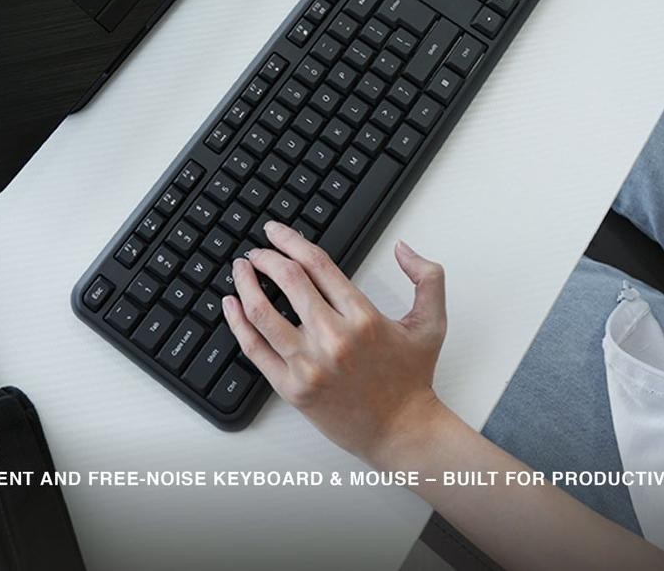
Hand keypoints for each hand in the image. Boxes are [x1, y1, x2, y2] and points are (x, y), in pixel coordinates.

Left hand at [222, 221, 446, 464]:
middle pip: (288, 281)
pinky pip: (255, 350)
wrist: (401, 432)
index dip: (292, 241)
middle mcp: (333, 338)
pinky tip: (231, 305)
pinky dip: (238, 323)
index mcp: (363, 317)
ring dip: (246, 284)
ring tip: (240, 270)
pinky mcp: (292, 388)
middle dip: (266, 257)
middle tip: (257, 249)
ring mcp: (309, 364)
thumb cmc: (413, 379)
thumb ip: (427, 278)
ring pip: (263, 313)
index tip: (277, 232)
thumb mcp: (431, 322)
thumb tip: (403, 248)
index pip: (317, 265)